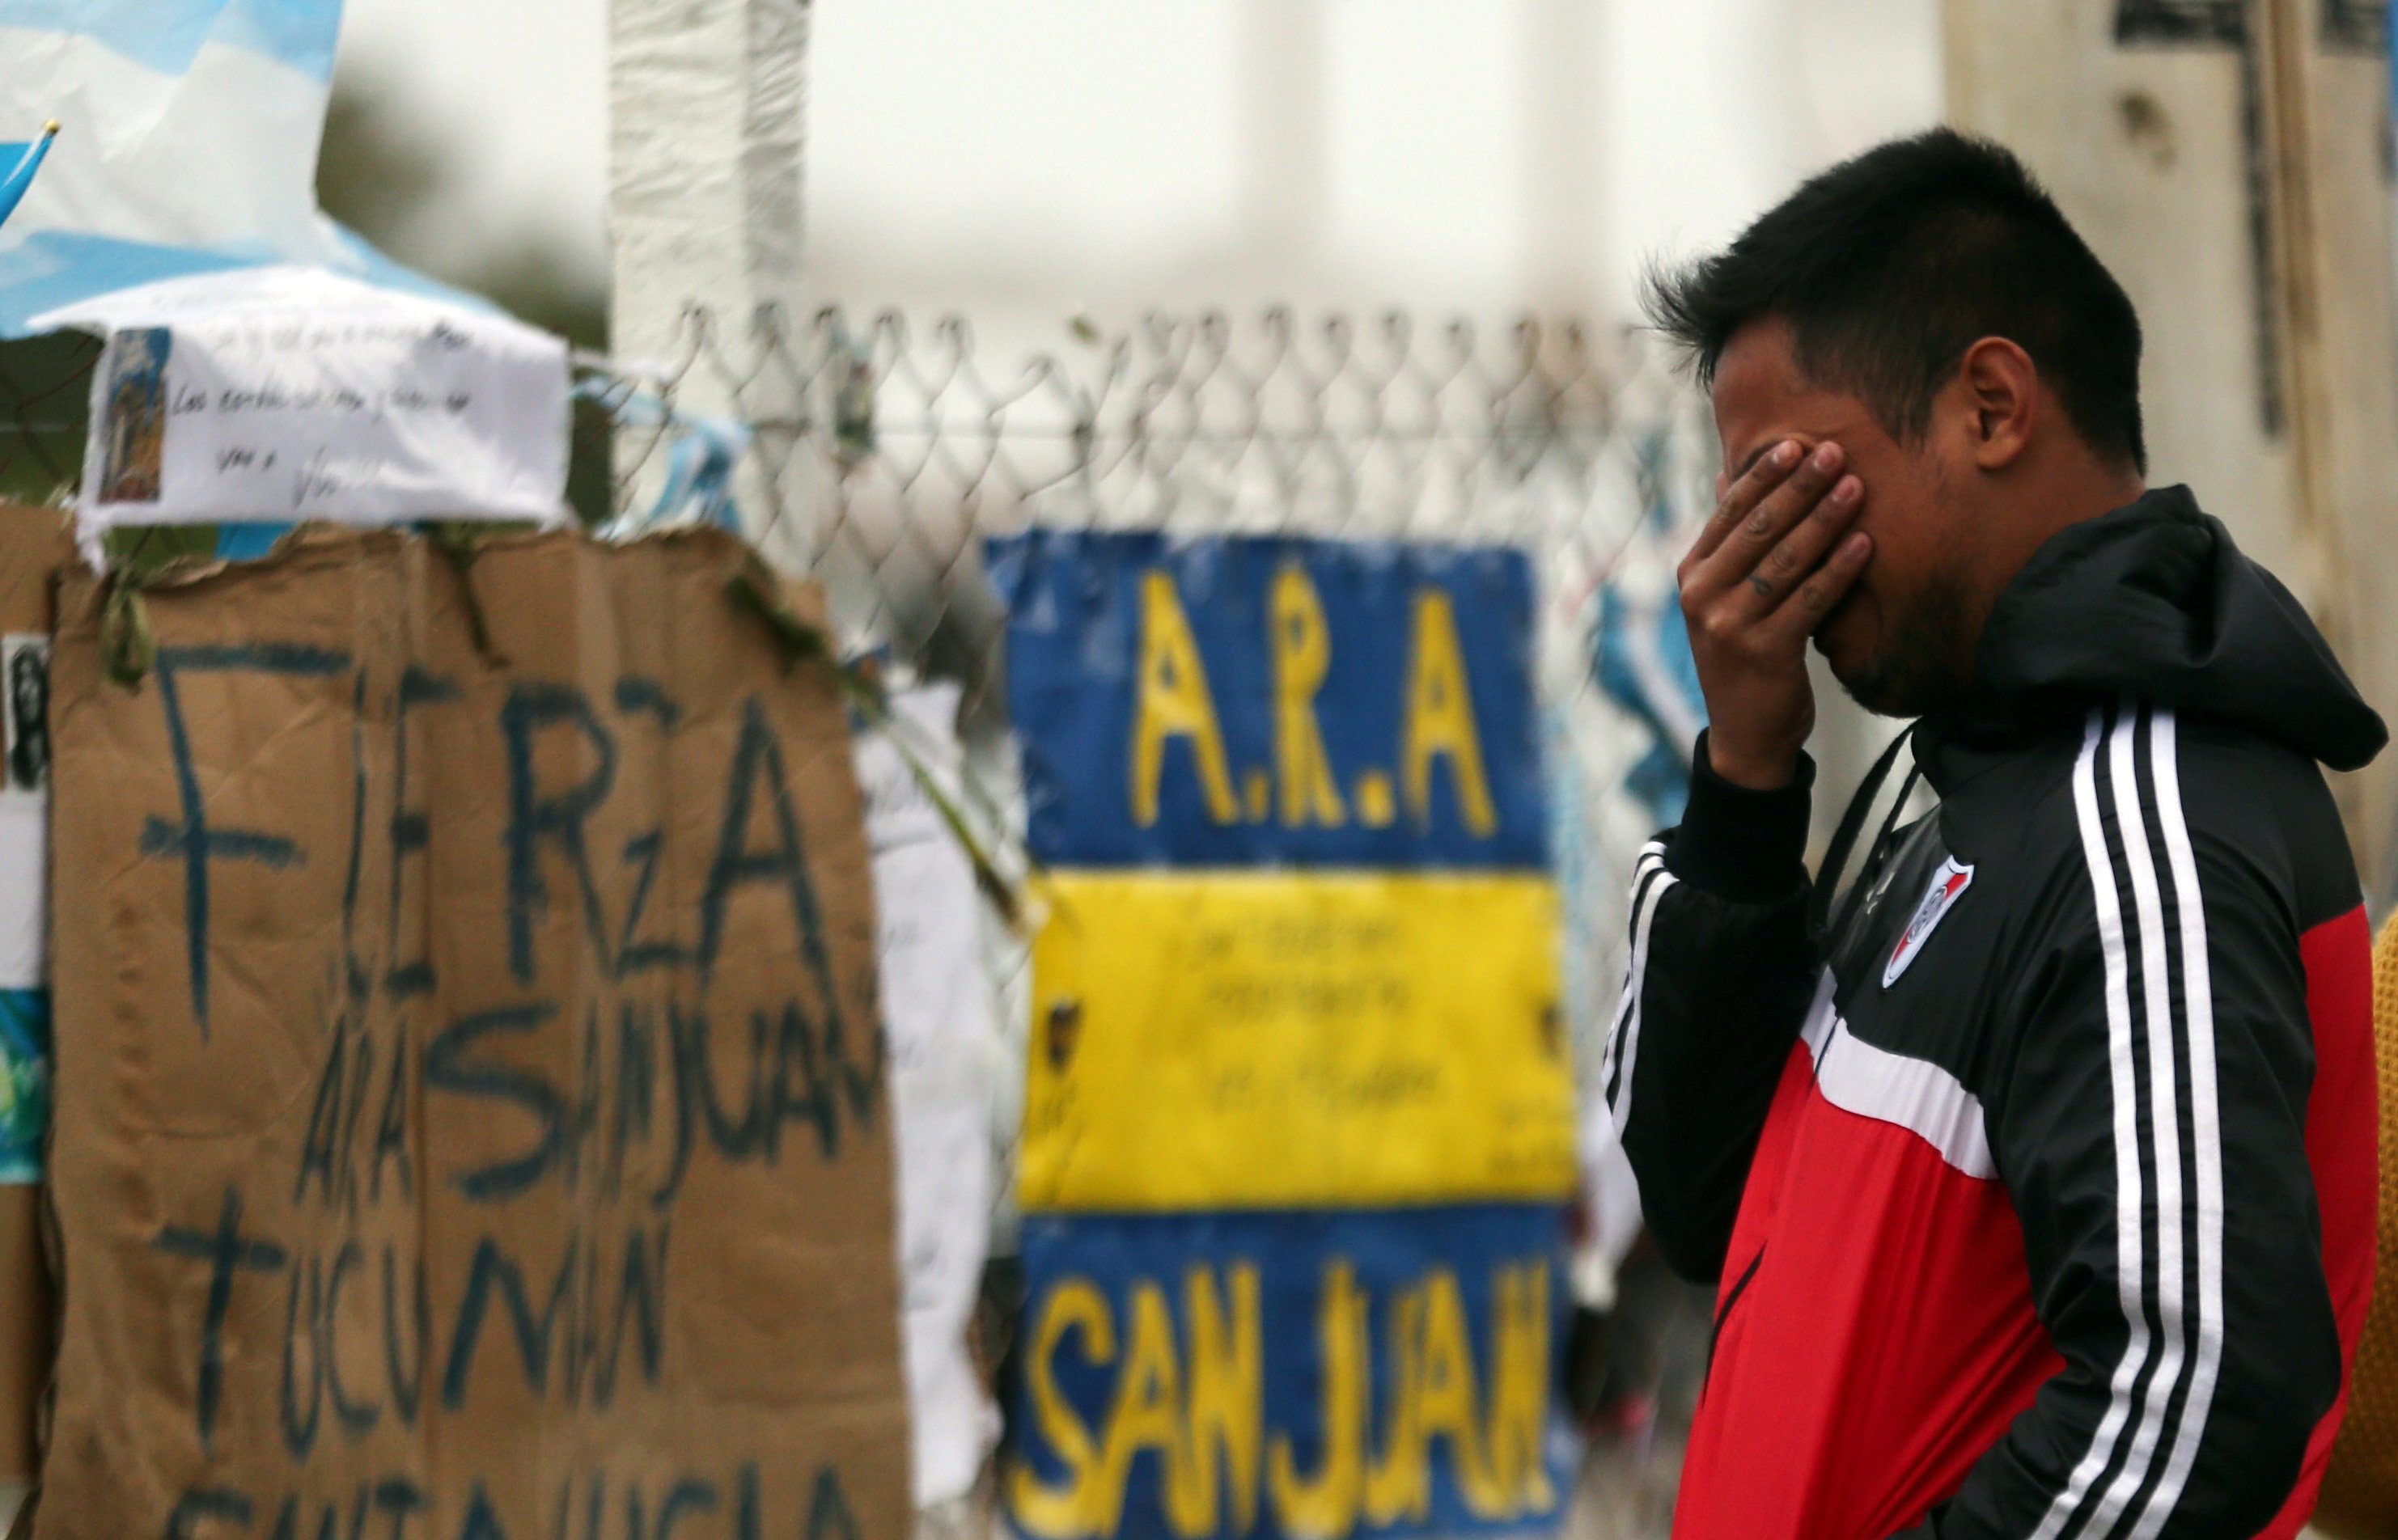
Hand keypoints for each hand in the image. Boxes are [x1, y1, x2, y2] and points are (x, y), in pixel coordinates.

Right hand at [1677, 438, 1871, 789]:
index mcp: (1691, 574)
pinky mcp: (1763, 651)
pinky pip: (1810, 600)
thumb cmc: (1744, 654)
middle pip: (1759, 528)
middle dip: (1799, 487)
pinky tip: (1866, 543)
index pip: (1729, 512)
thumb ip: (1728, 542)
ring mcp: (1728, 625)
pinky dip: (1840, 569)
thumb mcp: (1722, 597)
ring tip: (1857, 486)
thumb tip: (1724, 476)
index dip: (1763, 475)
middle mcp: (1702, 596)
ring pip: (1786, 559)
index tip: (1797, 444)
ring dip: (1825, 519)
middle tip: (1836, 451)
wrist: (1746, 734)